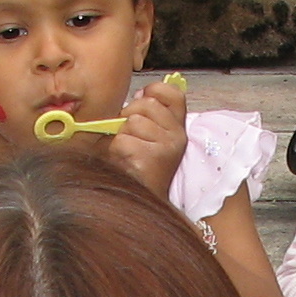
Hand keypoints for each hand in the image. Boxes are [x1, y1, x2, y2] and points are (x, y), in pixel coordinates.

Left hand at [107, 76, 189, 197]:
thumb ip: (147, 112)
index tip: (142, 102)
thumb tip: (138, 93)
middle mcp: (178, 135)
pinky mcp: (152, 159)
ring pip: (132, 121)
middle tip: (132, 138)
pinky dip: (116, 151)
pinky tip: (126, 163)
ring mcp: (168, 147)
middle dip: (129, 116)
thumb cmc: (138, 167)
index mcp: (179, 127)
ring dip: (122, 136)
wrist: (142, 205)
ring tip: (129, 154)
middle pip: (145, 103)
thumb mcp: (149, 136)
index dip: (153, 91)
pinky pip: (122, 141)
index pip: (173, 93)